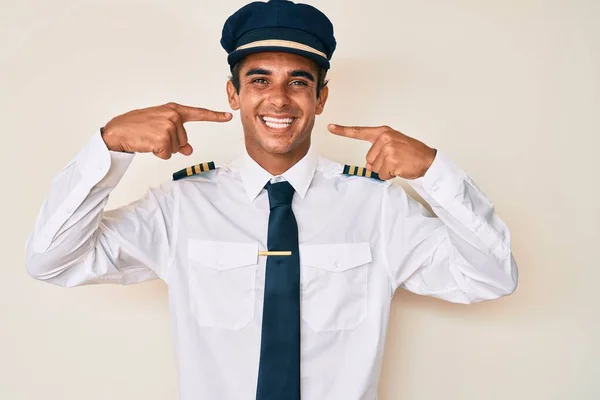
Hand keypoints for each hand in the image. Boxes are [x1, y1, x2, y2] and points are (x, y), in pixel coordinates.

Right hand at [101, 102, 232, 158]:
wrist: (118, 130)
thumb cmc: (138, 127)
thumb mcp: (160, 129)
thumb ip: (178, 137)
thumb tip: (189, 150)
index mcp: (174, 110)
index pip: (198, 114)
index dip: (214, 116)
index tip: (228, 116)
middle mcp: (173, 116)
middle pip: (184, 141)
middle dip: (171, 143)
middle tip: (153, 136)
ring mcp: (168, 126)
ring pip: (176, 149)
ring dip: (163, 149)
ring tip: (149, 139)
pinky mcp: (162, 138)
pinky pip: (168, 154)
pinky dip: (158, 154)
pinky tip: (148, 144)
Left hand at [328, 124, 436, 179]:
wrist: (427, 160)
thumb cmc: (410, 153)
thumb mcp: (393, 146)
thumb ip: (377, 151)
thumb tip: (367, 165)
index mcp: (383, 132)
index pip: (359, 132)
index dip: (343, 131)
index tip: (330, 127)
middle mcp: (384, 138)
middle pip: (368, 160)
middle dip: (380, 164)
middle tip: (395, 159)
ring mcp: (388, 149)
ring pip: (374, 169)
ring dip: (386, 170)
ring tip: (399, 163)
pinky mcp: (392, 161)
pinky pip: (383, 175)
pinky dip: (391, 175)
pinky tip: (400, 168)